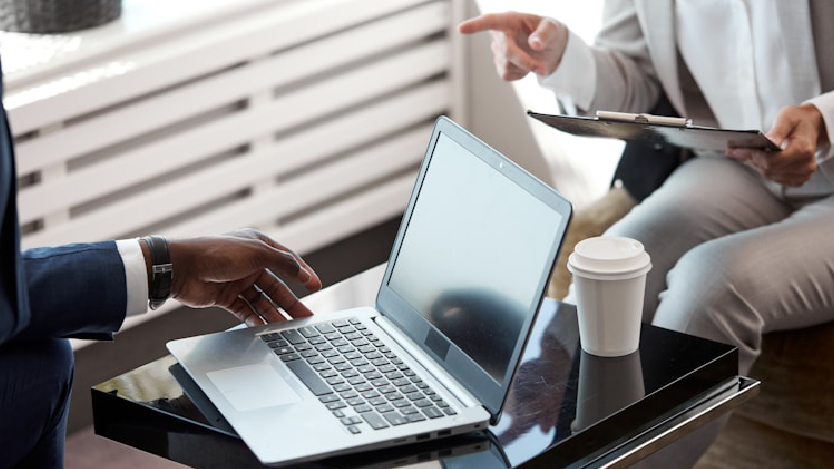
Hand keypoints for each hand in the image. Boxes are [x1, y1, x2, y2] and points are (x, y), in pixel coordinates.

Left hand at [151, 229, 321, 325]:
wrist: (182, 268)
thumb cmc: (216, 253)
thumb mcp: (257, 252)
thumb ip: (284, 263)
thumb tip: (304, 273)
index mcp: (258, 246)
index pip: (287, 261)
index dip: (302, 274)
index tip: (316, 286)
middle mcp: (249, 263)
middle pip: (276, 286)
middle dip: (291, 301)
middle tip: (305, 316)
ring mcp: (237, 281)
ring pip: (262, 301)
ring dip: (274, 313)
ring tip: (287, 327)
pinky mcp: (225, 297)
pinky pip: (245, 310)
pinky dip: (254, 318)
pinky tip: (262, 326)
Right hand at [458, 12, 568, 80]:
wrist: (551, 48)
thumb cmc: (550, 32)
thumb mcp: (553, 28)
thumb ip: (545, 34)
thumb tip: (535, 44)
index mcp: (510, 20)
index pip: (490, 21)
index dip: (476, 26)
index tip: (461, 29)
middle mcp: (501, 34)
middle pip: (506, 52)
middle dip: (524, 62)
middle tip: (542, 69)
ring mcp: (498, 51)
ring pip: (507, 66)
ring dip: (525, 67)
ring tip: (534, 59)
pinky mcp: (500, 65)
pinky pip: (506, 75)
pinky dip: (519, 75)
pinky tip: (525, 65)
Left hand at [727, 104, 828, 186]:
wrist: (810, 125)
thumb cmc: (798, 120)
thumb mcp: (786, 118)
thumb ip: (777, 131)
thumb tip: (769, 141)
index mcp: (803, 150)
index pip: (771, 161)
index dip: (752, 156)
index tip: (737, 151)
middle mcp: (805, 165)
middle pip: (769, 170)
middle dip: (751, 160)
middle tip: (735, 152)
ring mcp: (803, 174)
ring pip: (770, 175)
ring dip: (755, 165)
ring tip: (744, 155)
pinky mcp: (798, 179)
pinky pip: (775, 178)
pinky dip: (764, 170)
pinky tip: (757, 160)